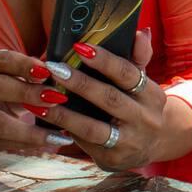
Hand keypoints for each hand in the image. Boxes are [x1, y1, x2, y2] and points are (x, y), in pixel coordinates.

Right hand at [0, 49, 74, 155]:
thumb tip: (64, 72)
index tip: (47, 71)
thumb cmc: (5, 85)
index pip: (2, 60)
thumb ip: (35, 73)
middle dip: (27, 93)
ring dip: (30, 130)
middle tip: (56, 98)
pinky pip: (0, 141)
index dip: (24, 65)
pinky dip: (27, 143)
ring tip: (58, 134)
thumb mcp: (15, 73)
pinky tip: (50, 143)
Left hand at [39, 30, 165, 170]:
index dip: (104, 60)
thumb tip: (140, 32)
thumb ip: (138, 57)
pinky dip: (64, 130)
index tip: (79, 48)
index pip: (128, 74)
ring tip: (38, 100)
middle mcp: (145, 120)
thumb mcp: (143, 83)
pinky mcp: (113, 159)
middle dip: (79, 83)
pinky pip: (84, 143)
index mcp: (152, 95)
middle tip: (53, 68)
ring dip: (63, 114)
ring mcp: (130, 142)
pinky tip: (46, 118)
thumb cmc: (139, 105)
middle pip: (109, 99)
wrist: (153, 145)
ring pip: (92, 127)